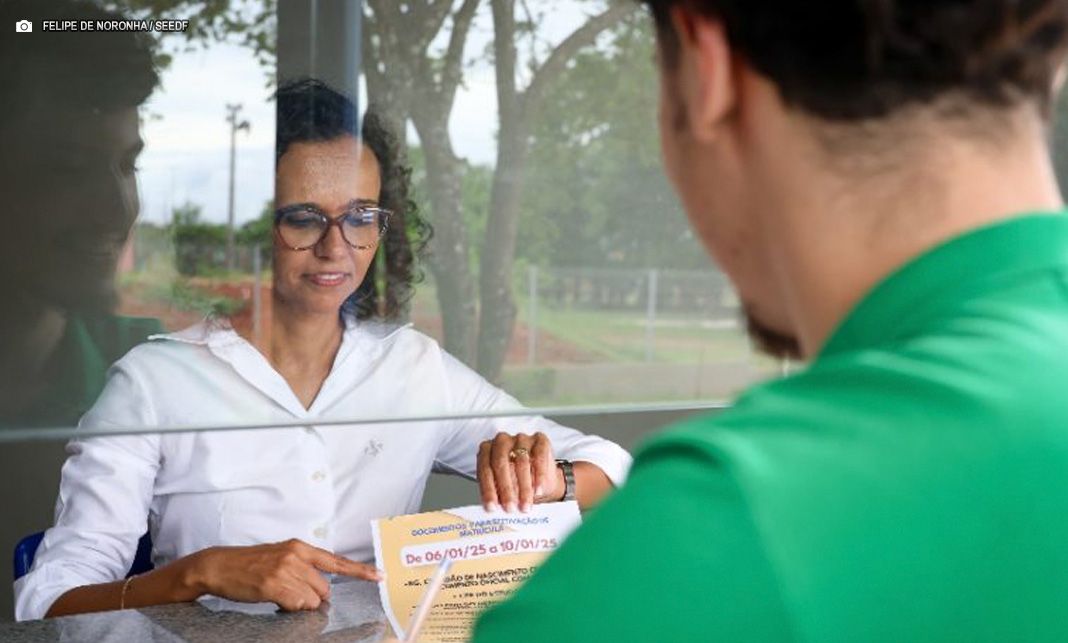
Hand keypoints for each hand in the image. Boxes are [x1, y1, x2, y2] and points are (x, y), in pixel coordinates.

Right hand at [190, 539, 382, 610]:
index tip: (380, 576)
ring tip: (278, 594)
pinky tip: (274, 599)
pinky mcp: (274, 585)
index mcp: (300, 547)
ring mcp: (285, 570)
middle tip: (290, 593)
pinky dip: (289, 608)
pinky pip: (297, 605)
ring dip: (299, 604)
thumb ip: (304, 568)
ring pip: (312, 600)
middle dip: (312, 597)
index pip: (336, 561)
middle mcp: (296, 556)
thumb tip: (322, 590)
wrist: (219, 566)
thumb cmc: (250, 564)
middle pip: (324, 589)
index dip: (360, 571)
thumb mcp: (281, 556)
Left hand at [477, 432, 561, 512]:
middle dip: (506, 489)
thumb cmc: (515, 481)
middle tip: (510, 507)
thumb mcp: (501, 487)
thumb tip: (494, 508)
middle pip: (501, 463)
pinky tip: (537, 490)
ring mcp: (521, 438)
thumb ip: (496, 493)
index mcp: (486, 450)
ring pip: (521, 462)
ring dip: (524, 487)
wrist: (539, 478)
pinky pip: (539, 457)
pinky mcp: (539, 440)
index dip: (488, 490)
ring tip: (525, 505)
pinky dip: (539, 476)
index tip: (492, 507)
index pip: (485, 469)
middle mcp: (502, 441)